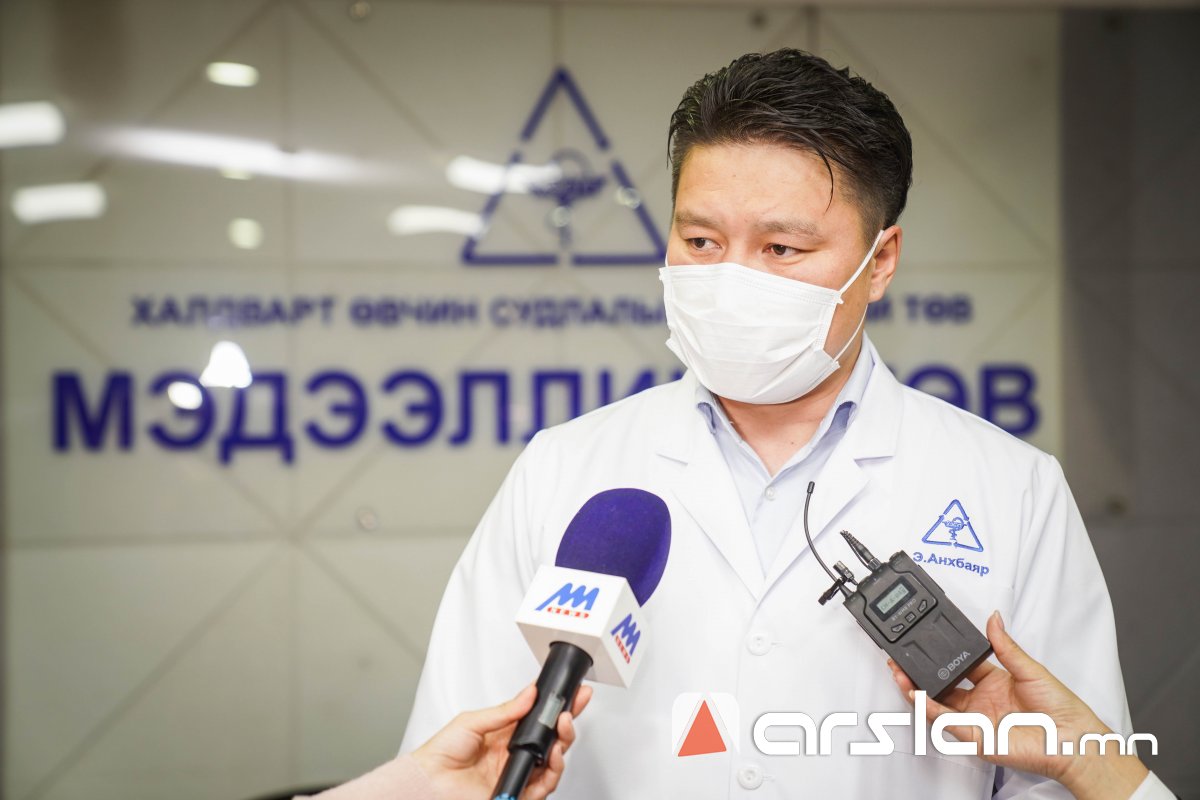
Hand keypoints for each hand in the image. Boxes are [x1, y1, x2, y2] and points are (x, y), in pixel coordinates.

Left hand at [410, 683, 592, 799]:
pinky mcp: (518, 793)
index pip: (539, 719)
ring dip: (563, 743)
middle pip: (551, 739)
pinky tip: (553, 755)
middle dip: (566, 722)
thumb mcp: (472, 722)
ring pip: (554, 762)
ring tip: (563, 727)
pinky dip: (554, 770)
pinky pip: (545, 785)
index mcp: (505, 734)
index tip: (573, 693)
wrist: (429, 781)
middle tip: (571, 709)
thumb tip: (528, 694)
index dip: (557, 707)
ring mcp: (517, 774)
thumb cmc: (441, 754)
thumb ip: (504, 711)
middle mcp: (514, 754)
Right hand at [888, 611, 1146, 799]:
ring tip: (899, 675)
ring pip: (937, 705)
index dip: (938, 658)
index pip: (957, 668)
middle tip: (899, 662)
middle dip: (917, 675)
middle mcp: (981, 702)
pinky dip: (929, 710)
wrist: (1071, 738)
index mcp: (992, 683)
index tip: (923, 645)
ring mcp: (976, 720)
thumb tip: (994, 618)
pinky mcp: (976, 737)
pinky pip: (946, 722)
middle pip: (940, 687)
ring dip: (916, 691)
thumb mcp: (1029, 667)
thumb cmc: (1060, 707)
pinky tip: (918, 696)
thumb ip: (1005, 645)